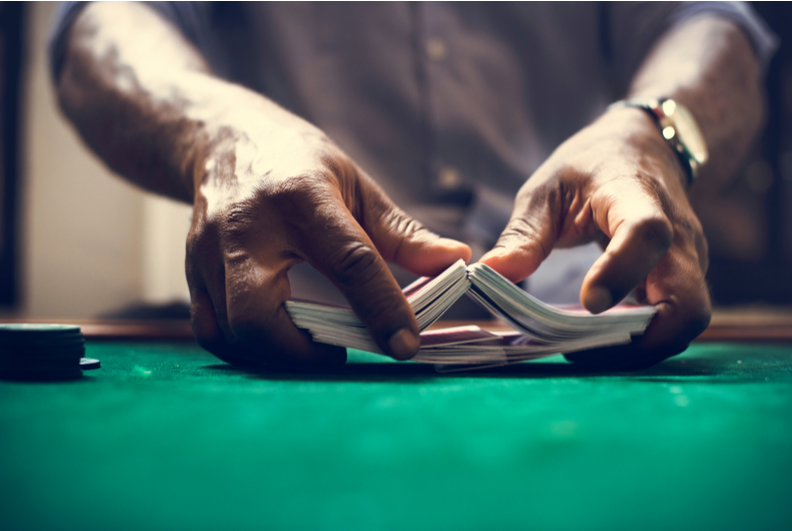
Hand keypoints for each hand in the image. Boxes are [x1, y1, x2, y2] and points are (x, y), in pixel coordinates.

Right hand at [186, 117, 470, 368]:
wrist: (223, 139)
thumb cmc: (298, 161)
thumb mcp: (356, 183)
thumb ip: (402, 231)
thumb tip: (455, 262)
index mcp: (300, 197)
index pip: (348, 262)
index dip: (382, 309)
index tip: (406, 344)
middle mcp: (245, 227)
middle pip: (259, 315)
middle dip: (302, 353)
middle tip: (340, 352)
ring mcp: (208, 251)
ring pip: (231, 331)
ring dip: (276, 356)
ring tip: (313, 347)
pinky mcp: (191, 269)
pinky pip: (211, 329)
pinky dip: (246, 348)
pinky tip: (278, 339)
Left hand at [480, 108, 710, 367]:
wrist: (642, 148)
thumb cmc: (590, 166)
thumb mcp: (547, 189)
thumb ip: (523, 233)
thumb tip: (488, 273)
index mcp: (637, 198)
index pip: (647, 234)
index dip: (621, 271)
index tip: (587, 302)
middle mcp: (677, 235)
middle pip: (687, 302)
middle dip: (641, 340)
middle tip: (582, 350)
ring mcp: (688, 261)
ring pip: (685, 321)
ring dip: (639, 347)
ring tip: (583, 350)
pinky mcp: (683, 279)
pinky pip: (673, 321)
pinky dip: (641, 339)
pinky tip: (599, 341)